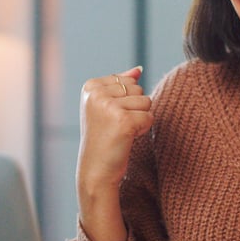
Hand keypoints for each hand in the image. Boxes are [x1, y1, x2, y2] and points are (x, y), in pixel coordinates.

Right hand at [76, 66, 151, 240]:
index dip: (125, 101)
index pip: (127, 81)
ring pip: (146, 102)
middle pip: (138, 89)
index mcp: (90, 86)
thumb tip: (138, 69)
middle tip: (115, 127)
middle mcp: (96, 93)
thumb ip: (121, 85)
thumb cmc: (103, 139)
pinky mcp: (123, 121)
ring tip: (121, 132)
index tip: (108, 118)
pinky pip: (149, 117)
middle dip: (134, 109)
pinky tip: (126, 139)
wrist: (96, 171)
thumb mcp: (106, 107)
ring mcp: (109, 106)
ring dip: (139, 119)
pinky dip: (143, 130)